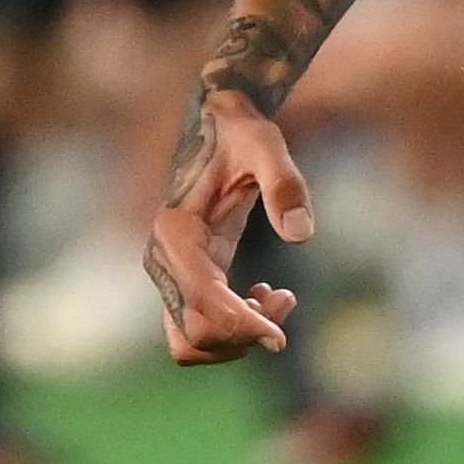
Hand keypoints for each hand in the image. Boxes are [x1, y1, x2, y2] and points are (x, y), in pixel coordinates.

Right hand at [143, 90, 309, 364]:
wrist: (218, 123)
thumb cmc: (242, 132)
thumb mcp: (267, 146)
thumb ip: (284, 185)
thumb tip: (300, 236)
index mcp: (175, 232)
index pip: (202, 300)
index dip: (240, 326)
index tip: (280, 339)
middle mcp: (163, 259)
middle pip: (193, 333)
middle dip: (243, 333)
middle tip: (285, 300)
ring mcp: (171, 273)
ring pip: (191, 340)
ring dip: (238, 337)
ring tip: (278, 298)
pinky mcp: (186, 277)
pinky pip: (199, 326)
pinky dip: (233, 328)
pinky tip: (265, 294)